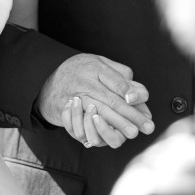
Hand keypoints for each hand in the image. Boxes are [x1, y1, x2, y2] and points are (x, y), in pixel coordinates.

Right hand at [39, 53, 153, 147]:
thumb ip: (120, 74)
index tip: (140, 101)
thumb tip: (138, 92)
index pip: (117, 82)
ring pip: (100, 112)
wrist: (48, 79)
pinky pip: (84, 121)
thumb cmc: (81, 70)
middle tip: (146, 126)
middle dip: (131, 115)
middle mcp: (85, 81)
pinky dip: (97, 128)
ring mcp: (76, 96)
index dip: (130, 92)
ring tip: (132, 133)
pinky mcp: (68, 110)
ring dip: (118, 124)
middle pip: (112, 100)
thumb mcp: (99, 62)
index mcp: (95, 67)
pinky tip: (110, 131)